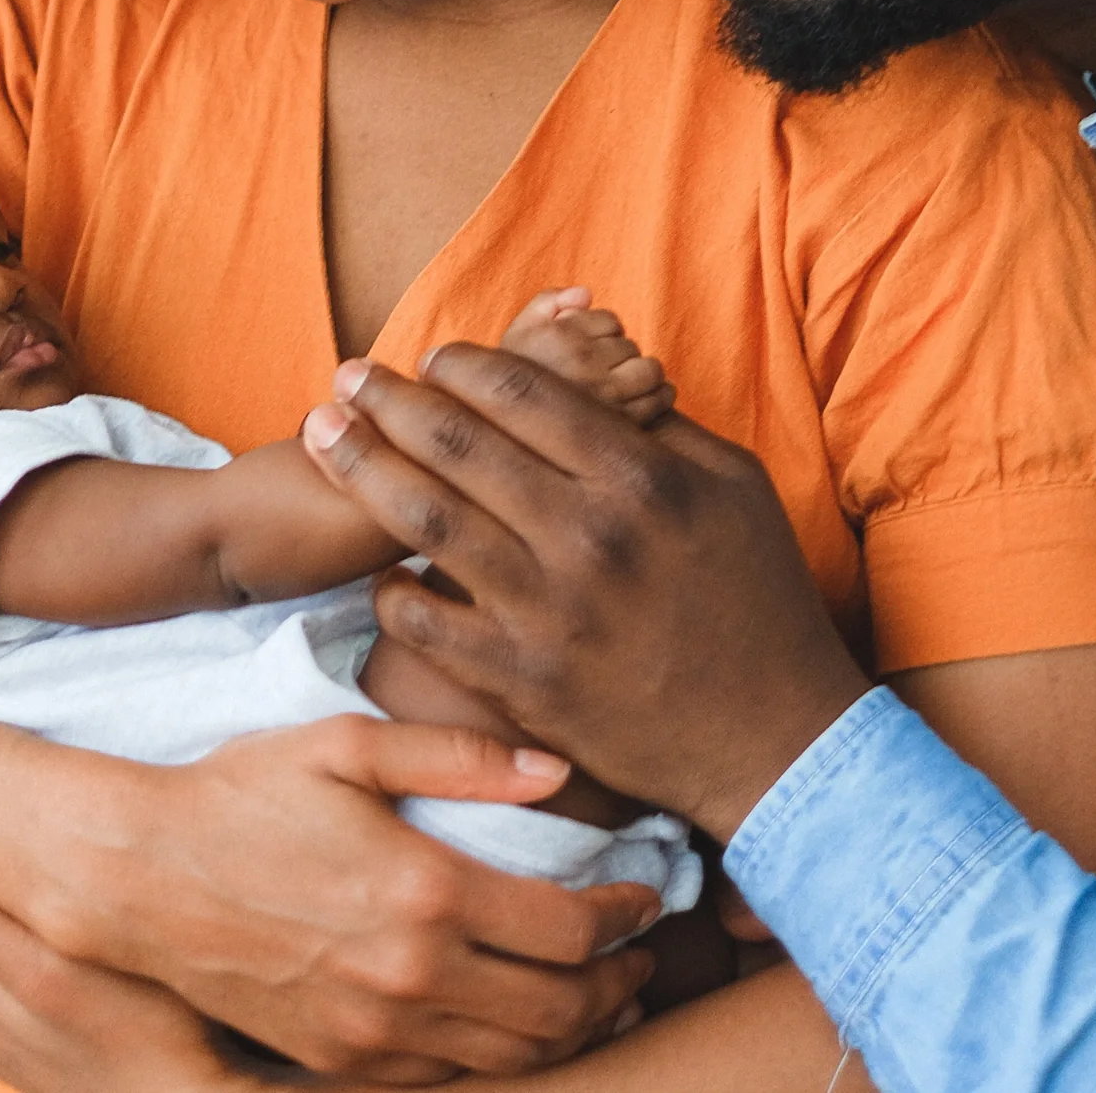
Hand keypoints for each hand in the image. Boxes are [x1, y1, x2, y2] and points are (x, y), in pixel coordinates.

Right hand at [11, 717, 657, 1077]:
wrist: (144, 877)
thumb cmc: (246, 793)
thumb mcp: (349, 745)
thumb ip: (460, 755)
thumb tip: (556, 770)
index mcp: (425, 889)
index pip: (567, 928)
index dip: (625, 918)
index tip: (646, 892)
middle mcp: (411, 973)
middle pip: (559, 1009)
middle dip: (619, 984)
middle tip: (643, 954)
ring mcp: (376, 1029)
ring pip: (513, 1056)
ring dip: (574, 1031)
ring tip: (601, 994)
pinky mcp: (344, 1060)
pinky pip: (450, 1077)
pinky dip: (503, 1057)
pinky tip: (517, 1022)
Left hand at [302, 352, 870, 840]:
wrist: (773, 739)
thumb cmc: (760, 600)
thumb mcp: (734, 487)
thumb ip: (662, 427)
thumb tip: (601, 371)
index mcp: (639, 475)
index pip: (525, 391)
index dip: (464, 364)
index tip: (432, 356)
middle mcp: (587, 534)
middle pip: (458, 442)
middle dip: (390, 399)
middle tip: (347, 375)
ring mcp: (548, 610)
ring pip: (426, 519)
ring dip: (362, 468)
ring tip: (321, 436)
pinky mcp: (522, 680)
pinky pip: (426, 621)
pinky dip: (389, 586)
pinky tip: (372, 564)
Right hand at [499, 289, 675, 429]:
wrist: (510, 444)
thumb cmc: (517, 382)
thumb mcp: (519, 333)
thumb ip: (548, 301)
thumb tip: (587, 295)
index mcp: (557, 335)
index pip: (610, 320)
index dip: (603, 335)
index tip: (590, 352)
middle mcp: (581, 362)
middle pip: (630, 345)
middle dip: (621, 356)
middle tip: (604, 375)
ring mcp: (603, 395)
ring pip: (649, 369)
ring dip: (643, 374)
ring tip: (625, 386)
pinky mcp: (623, 423)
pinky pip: (659, 397)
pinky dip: (660, 395)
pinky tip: (647, 398)